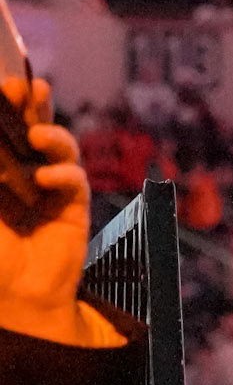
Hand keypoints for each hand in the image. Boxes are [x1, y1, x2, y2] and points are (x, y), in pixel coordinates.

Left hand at [0, 76, 121, 348]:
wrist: (17, 298)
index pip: (4, 130)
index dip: (5, 105)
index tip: (3, 87)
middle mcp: (22, 176)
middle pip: (32, 127)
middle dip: (32, 105)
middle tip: (28, 88)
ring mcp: (49, 191)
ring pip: (59, 147)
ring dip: (53, 133)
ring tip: (38, 134)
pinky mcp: (72, 209)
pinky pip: (74, 180)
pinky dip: (63, 173)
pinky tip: (46, 179)